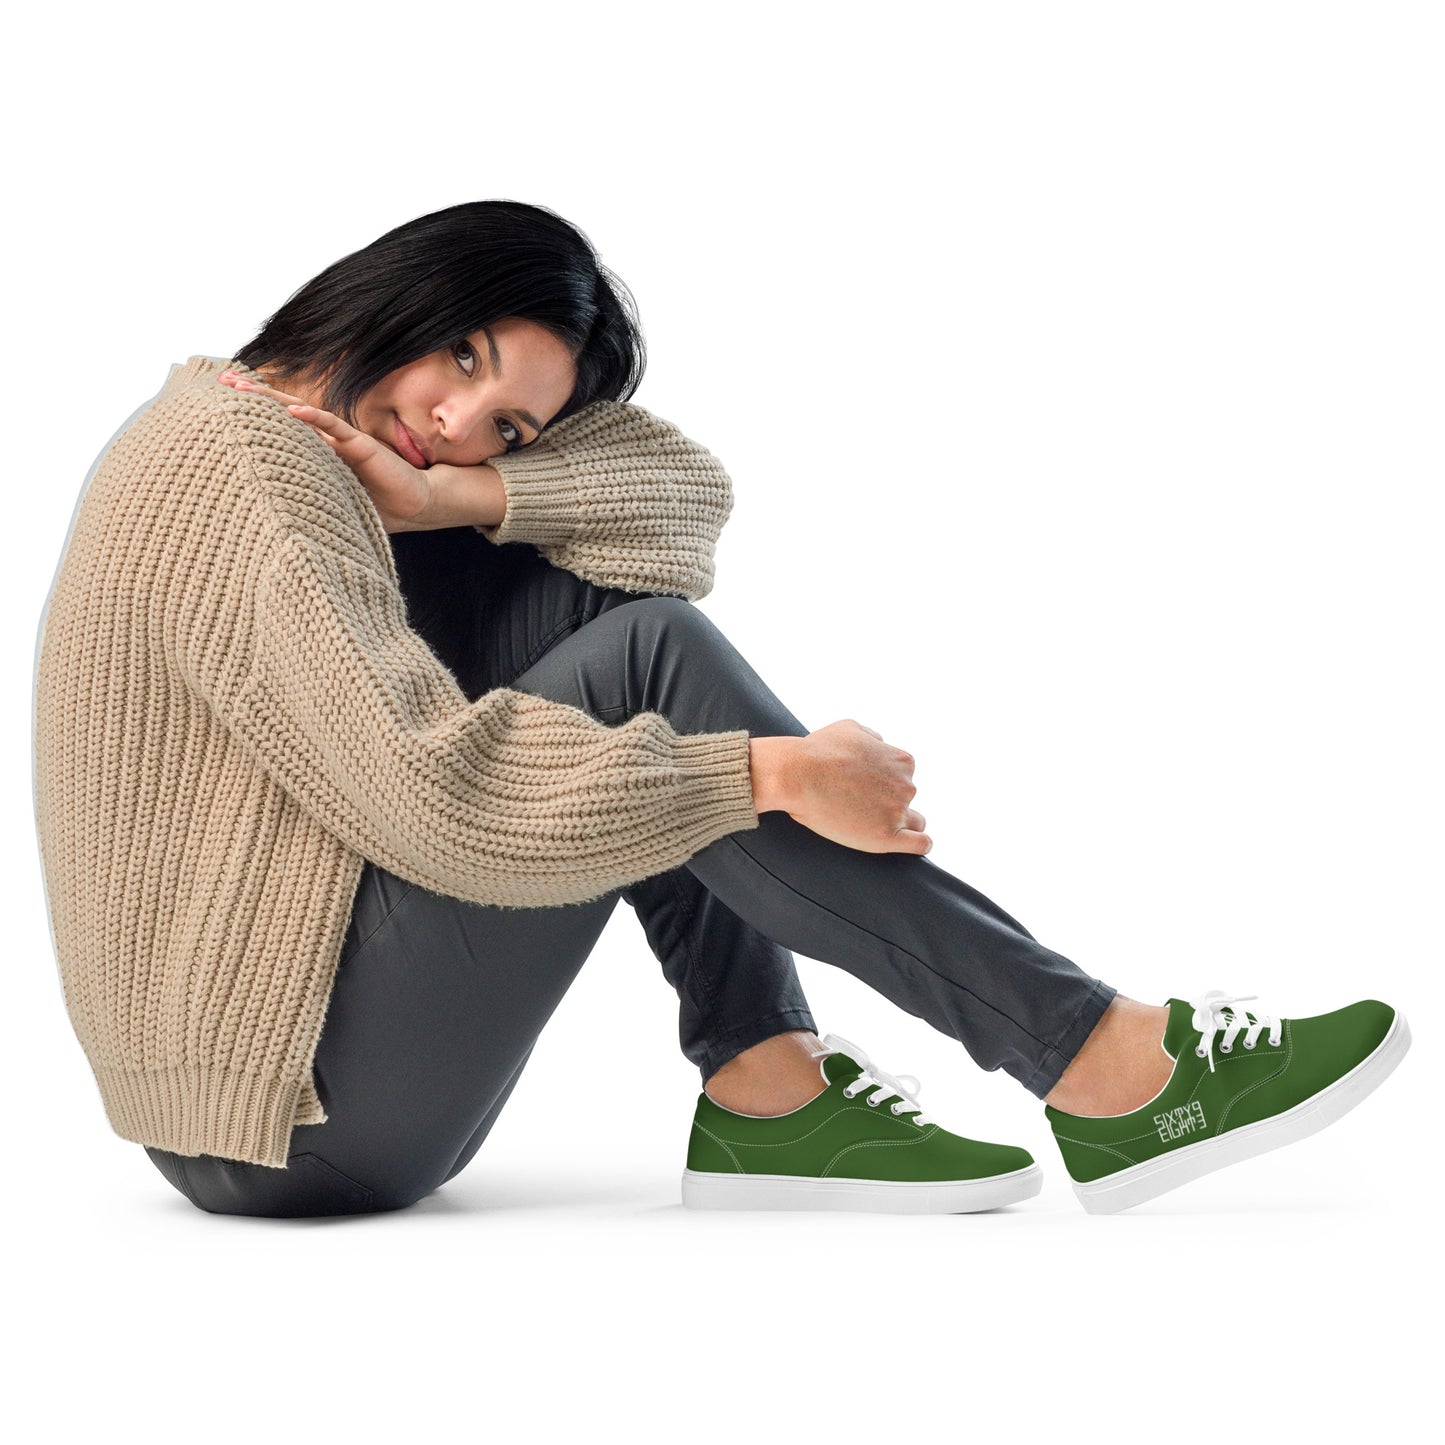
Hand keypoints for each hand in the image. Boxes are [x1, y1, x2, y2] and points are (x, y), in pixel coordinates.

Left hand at [217, 371, 434, 531]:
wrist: (413, 504)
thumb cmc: (376, 505)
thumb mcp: (332, 498)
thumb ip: (309, 494)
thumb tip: (270, 509)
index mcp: (318, 452)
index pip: (281, 426)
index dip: (255, 413)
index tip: (223, 402)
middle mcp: (327, 441)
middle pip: (284, 411)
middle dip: (254, 395)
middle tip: (224, 380)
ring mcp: (343, 441)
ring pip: (303, 413)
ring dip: (273, 399)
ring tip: (245, 387)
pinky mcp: (362, 446)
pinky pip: (335, 428)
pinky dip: (314, 418)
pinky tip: (294, 409)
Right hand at [751, 720, 932, 855]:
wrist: (797, 774)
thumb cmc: (817, 750)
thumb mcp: (850, 728)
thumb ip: (872, 737)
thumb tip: (880, 744)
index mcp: (901, 761)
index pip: (903, 776)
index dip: (883, 784)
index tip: (864, 789)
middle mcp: (905, 785)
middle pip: (906, 799)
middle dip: (887, 802)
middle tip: (857, 805)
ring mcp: (897, 811)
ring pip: (913, 821)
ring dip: (899, 823)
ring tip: (872, 826)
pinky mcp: (886, 836)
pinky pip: (919, 843)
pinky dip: (920, 844)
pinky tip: (913, 844)